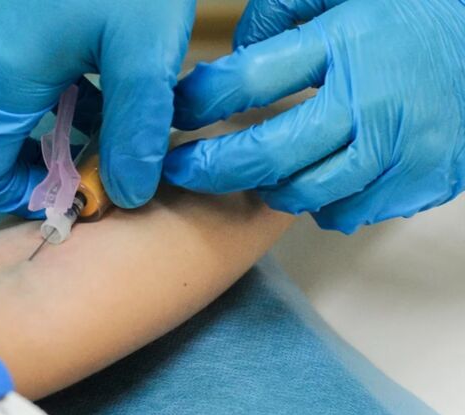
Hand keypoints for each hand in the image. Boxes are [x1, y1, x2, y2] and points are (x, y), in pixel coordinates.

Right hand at [0, 0, 194, 216]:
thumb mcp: (144, 52)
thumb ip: (137, 131)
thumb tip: (129, 193)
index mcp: (5, 72)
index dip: (17, 196)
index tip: (71, 197)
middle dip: (43, 168)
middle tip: (98, 173)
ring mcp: (8, 40)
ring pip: (19, 115)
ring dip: (64, 138)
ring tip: (120, 138)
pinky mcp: (31, 26)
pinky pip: (38, 85)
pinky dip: (74, 105)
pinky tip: (120, 97)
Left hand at [164, 0, 464, 232]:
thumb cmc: (419, 11)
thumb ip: (284, 11)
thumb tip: (237, 52)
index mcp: (346, 44)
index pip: (249, 80)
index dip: (200, 101)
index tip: (177, 112)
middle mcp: (368, 102)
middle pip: (268, 155)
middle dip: (210, 167)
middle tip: (180, 169)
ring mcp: (397, 149)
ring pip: (305, 193)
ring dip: (267, 187)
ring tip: (254, 172)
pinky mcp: (419, 181)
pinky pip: (350, 212)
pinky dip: (323, 203)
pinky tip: (317, 180)